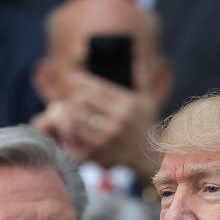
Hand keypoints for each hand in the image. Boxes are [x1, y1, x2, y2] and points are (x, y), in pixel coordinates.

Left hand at [31, 70, 159, 180]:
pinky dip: (70, 128)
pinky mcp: (99, 148)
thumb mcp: (149, 102)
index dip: (82, 81)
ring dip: (70, 112)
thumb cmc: (147, 127)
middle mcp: (120, 117)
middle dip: (75, 97)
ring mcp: (109, 134)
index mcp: (129, 103)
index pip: (98, 86)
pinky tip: (70, 127)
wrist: (151, 160)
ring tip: (68, 112)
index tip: (72, 78)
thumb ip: (141, 80)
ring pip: (77, 116)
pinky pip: (77, 133)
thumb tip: (135, 60)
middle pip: (84, 99)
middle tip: (70, 98)